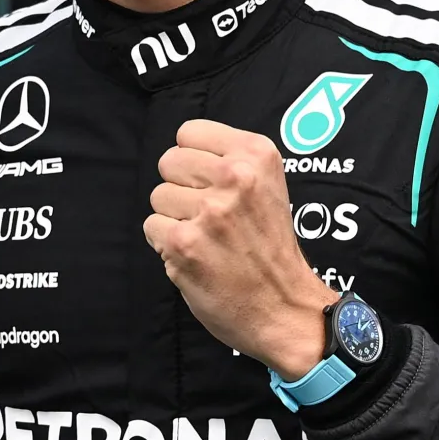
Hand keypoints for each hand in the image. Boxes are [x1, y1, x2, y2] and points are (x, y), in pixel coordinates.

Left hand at [143, 120, 337, 379]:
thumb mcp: (268, 184)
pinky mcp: (185, 242)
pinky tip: (195, 255)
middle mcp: (235, 176)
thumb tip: (182, 151)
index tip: (208, 181)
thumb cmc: (272, 247)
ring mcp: (209, 210)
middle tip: (206, 214)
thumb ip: (230, 160)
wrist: (286, 307)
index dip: (192, 159)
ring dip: (174, 217)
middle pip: (169, 161)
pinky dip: (167, 243)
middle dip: (180, 187)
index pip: (189, 132)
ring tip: (205, 237)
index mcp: (256, 154)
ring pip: (158, 196)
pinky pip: (152, 226)